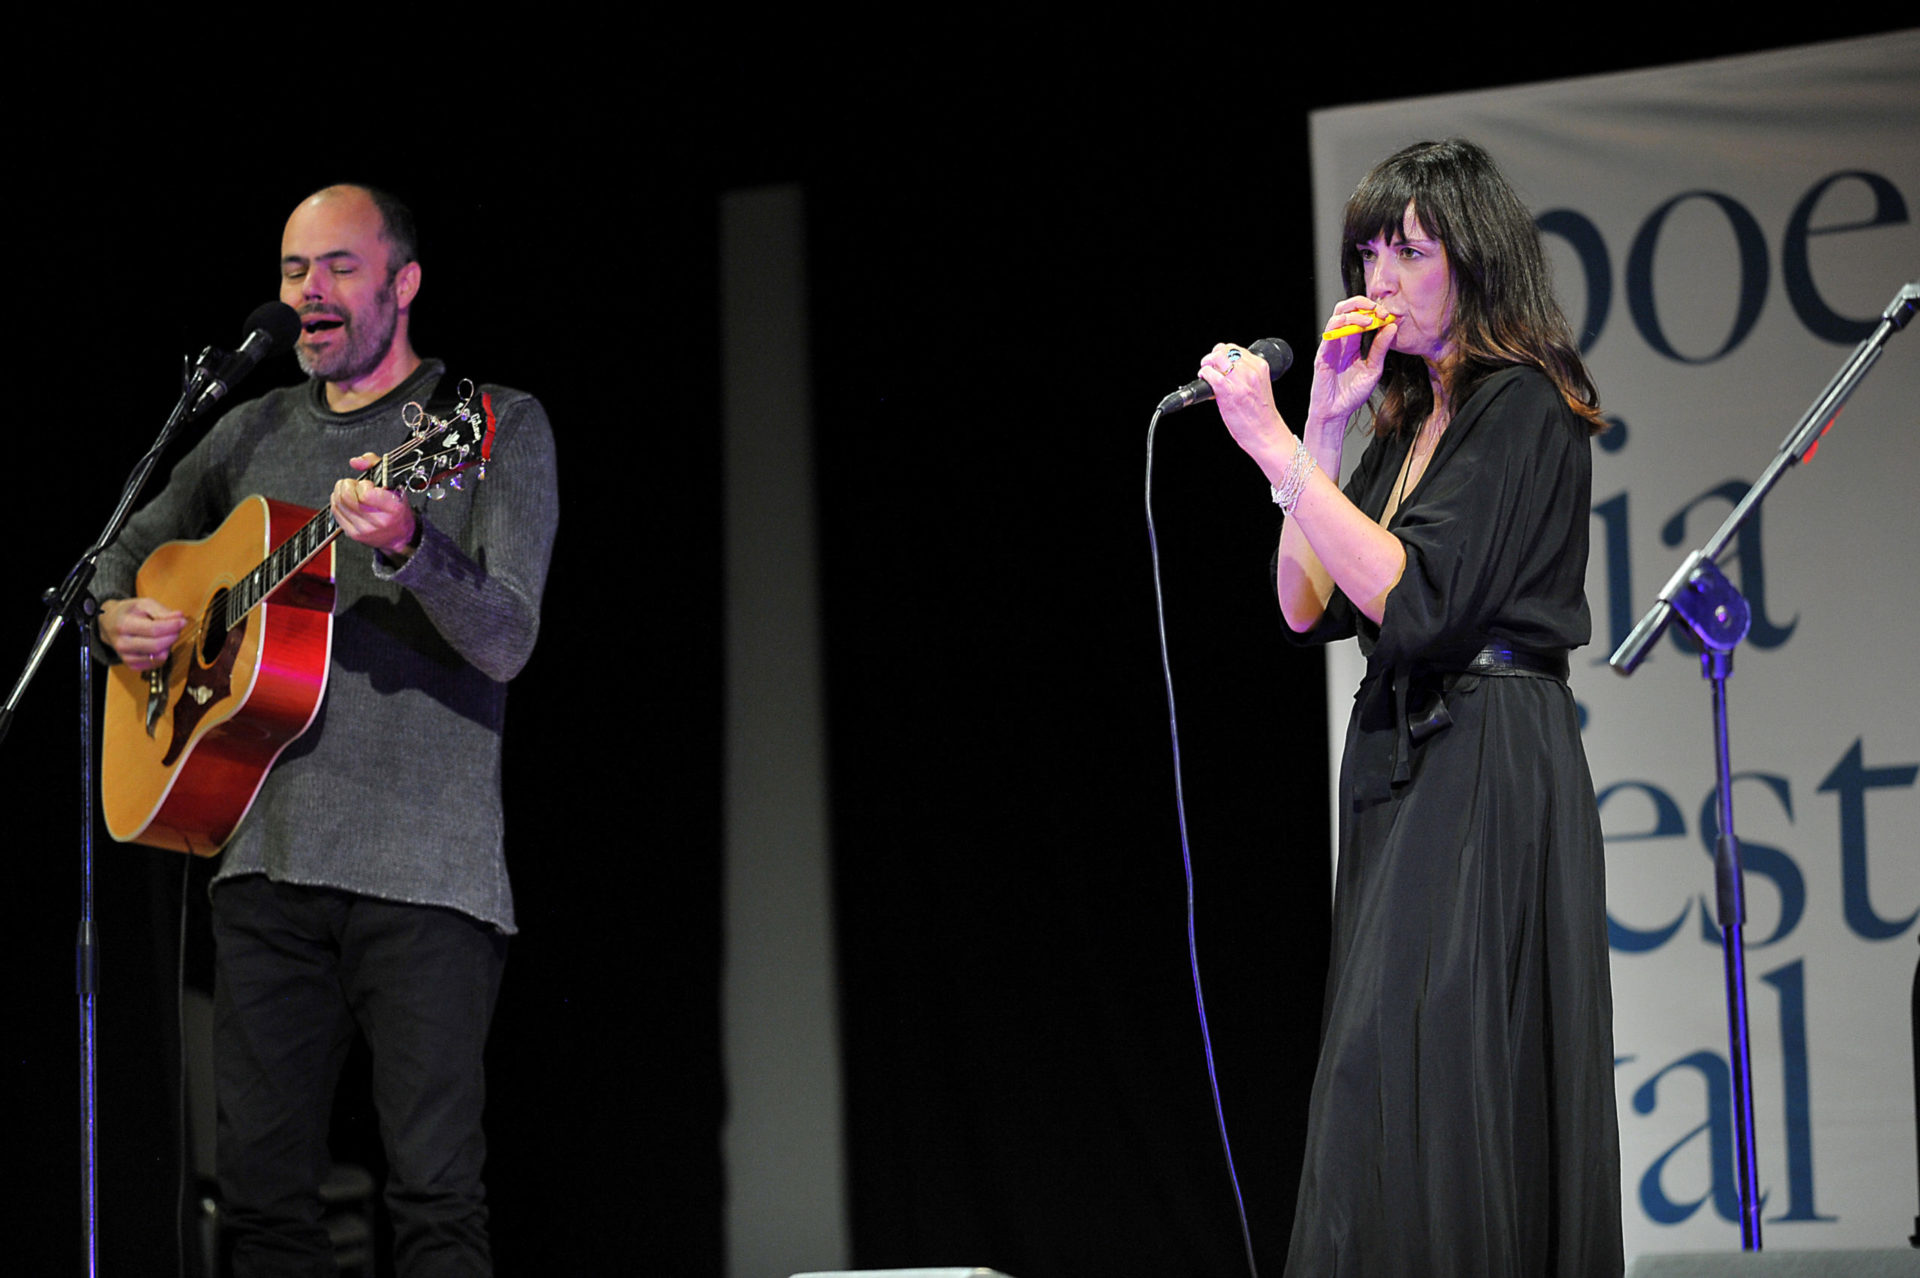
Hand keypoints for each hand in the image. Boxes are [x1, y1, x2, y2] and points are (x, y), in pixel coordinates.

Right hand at [99, 597, 185, 669]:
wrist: (109, 624)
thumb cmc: (129, 612)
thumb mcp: (144, 604)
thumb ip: (162, 611)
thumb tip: (180, 617)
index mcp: (124, 625)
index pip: (154, 630)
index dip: (172, 626)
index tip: (183, 621)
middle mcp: (122, 643)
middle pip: (157, 646)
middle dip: (172, 636)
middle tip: (176, 628)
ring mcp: (126, 657)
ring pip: (159, 656)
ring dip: (168, 645)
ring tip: (165, 635)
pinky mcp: (132, 666)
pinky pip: (156, 664)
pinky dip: (162, 654)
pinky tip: (159, 644)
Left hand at [333, 454, 417, 560]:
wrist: (400, 536)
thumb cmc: (397, 507)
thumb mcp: (394, 483)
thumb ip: (375, 464)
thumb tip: (355, 462)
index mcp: (393, 508)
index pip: (366, 494)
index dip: (363, 484)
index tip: (369, 484)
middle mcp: (379, 521)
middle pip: (347, 497)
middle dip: (346, 484)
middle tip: (353, 484)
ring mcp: (365, 530)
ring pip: (338, 503)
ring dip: (340, 491)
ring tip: (349, 490)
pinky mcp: (354, 534)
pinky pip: (336, 512)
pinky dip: (337, 501)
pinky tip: (346, 500)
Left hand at [1199, 341, 1290, 467]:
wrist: (1265, 432)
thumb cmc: (1260, 414)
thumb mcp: (1259, 386)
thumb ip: (1246, 375)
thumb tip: (1224, 370)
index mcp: (1261, 367)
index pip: (1237, 349)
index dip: (1224, 354)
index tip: (1220, 363)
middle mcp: (1251, 371)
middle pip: (1225, 349)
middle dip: (1213, 356)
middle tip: (1209, 366)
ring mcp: (1240, 381)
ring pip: (1217, 357)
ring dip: (1207, 364)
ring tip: (1206, 374)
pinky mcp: (1228, 392)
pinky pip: (1210, 374)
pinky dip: (1204, 375)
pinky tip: (1205, 380)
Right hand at [1306, 297, 1397, 430]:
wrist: (1337, 413)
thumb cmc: (1352, 395)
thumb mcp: (1374, 369)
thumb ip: (1380, 348)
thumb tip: (1392, 327)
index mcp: (1353, 344)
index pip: (1361, 317)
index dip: (1374, 312)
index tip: (1388, 315)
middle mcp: (1341, 341)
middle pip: (1346, 310)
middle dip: (1362, 304)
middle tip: (1378, 309)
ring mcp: (1331, 346)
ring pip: (1337, 316)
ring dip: (1354, 313)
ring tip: (1369, 319)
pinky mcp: (1323, 353)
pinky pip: (1329, 332)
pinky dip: (1342, 324)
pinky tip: (1355, 326)